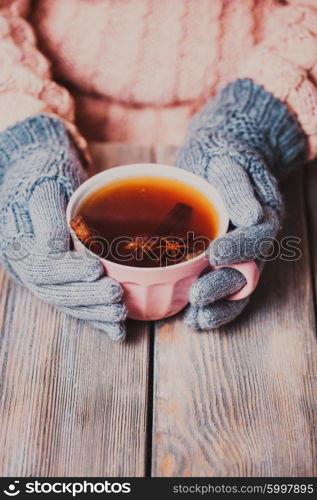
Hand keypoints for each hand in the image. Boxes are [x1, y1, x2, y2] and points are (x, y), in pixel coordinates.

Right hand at [0, 114, 125, 340]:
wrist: (39, 171)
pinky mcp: (59, 276)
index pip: (41, 265)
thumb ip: (49, 215)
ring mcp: (42, 272)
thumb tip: (60, 246)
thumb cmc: (43, 172)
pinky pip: (74, 299)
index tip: (95, 270)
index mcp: (17, 241)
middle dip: (86, 298)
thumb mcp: (43, 185)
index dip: (68, 271)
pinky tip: (115, 328)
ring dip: (93, 312)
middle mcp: (26, 262)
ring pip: (65, 300)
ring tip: (119, 316)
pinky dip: (95, 315)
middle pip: (54, 290)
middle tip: (115, 297)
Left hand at [176, 79, 306, 328]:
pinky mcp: (218, 264)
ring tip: (195, 320)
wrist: (215, 159)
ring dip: (216, 307)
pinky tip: (189, 318)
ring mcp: (237, 256)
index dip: (239, 248)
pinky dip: (208, 307)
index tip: (216, 256)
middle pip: (246, 272)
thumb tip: (252, 214)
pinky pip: (219, 289)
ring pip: (235, 289)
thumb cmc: (223, 157)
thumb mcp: (230, 162)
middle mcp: (253, 242)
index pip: (256, 237)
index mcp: (263, 216)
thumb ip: (240, 188)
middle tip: (197, 297)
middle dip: (222, 287)